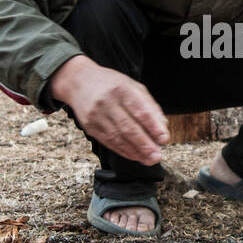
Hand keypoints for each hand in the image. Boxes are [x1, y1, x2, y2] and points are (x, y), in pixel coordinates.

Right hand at [49, 55, 168, 163]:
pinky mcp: (90, 127)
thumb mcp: (133, 86)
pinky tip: (135, 156)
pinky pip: (109, 142)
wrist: (79, 82)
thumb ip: (149, 105)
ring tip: (149, 160)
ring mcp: (96, 115)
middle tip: (157, 156)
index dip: (153, 126)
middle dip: (145, 144)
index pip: (140, 110)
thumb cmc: (111, 84)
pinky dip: (124, 151)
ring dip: (135, 152)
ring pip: (117, 138)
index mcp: (122, 89)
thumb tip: (162, 127)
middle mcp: (107, 102)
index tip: (164, 139)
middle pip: (128, 127)